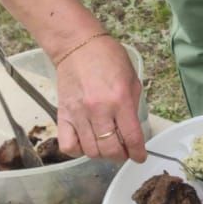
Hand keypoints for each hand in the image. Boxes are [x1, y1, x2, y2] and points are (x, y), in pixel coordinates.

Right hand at [54, 33, 146, 162]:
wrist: (78, 46)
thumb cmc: (108, 58)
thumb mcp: (131, 78)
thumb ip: (133, 105)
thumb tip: (133, 130)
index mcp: (120, 100)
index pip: (131, 137)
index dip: (138, 153)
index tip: (140, 157)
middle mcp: (99, 110)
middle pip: (110, 149)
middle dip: (120, 155)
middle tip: (123, 151)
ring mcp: (78, 114)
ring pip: (91, 151)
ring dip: (102, 154)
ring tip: (107, 146)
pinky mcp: (62, 115)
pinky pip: (68, 145)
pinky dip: (78, 151)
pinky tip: (86, 143)